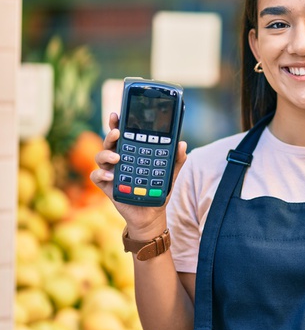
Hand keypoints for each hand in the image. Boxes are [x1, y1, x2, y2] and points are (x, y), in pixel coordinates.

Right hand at [90, 112, 187, 238]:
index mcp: (132, 152)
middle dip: (111, 134)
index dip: (118, 124)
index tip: (117, 115)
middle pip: (110, 142)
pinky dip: (101, 175)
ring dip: (106, 155)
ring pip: (100, 157)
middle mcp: (119, 159)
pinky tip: (110, 177)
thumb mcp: (170, 174)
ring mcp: (111, 172)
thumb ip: (176, 159)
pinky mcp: (106, 186)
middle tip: (117, 133)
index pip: (124, 134)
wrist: (151, 215)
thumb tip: (182, 144)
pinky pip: (96, 177)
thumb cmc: (158, 191)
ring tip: (117, 158)